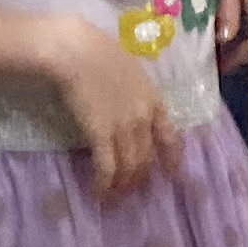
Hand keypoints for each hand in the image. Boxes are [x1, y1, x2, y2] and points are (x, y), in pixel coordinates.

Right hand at [52, 31, 184, 192]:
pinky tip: (98, 192)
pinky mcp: (101, 134)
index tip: (171, 173)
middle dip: (139, 178)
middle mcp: (144, 117)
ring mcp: (124, 127)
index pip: (171, 136)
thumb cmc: (96, 51)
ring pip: (129, 167)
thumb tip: (125, 105)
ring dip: (121, 186)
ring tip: (112, 196)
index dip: (172, 158)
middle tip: (129, 189)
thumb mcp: (128, 70)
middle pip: (146, 157)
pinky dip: (104, 184)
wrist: (75, 50)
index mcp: (153, 99)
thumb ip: (133, 92)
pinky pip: (107, 168)